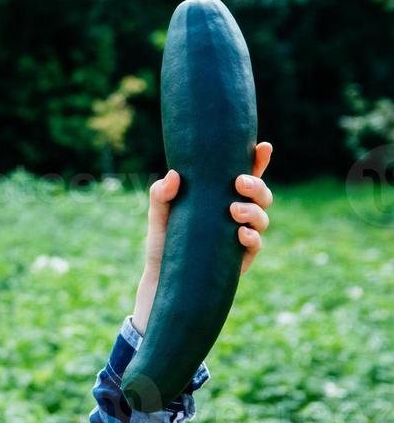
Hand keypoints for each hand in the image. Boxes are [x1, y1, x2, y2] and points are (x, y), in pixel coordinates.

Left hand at [133, 142, 273, 331]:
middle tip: (239, 183)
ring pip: (263, 217)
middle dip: (257, 185)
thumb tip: (174, 175)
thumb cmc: (164, 239)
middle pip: (261, 194)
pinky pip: (256, 244)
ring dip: (253, 210)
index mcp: (220, 196)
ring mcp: (242, 234)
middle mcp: (236, 213)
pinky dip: (251, 236)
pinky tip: (239, 233)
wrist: (163, 275)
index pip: (245, 174)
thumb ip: (161, 193)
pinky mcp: (241, 257)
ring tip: (233, 209)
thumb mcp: (159, 213)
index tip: (263, 146)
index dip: (258, 160)